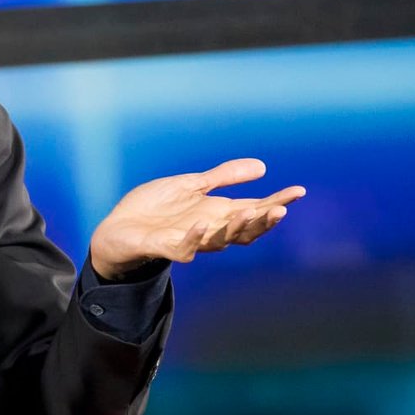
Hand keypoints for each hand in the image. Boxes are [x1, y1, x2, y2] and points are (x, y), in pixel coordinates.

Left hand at [89, 158, 304, 279]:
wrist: (116, 229)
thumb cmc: (153, 209)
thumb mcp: (191, 186)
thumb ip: (223, 177)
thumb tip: (262, 167)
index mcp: (216, 214)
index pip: (253, 209)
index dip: (275, 202)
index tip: (298, 191)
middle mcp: (207, 230)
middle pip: (243, 230)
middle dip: (262, 221)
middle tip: (281, 210)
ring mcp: (187, 240)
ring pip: (218, 241)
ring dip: (235, 228)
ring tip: (252, 212)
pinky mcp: (163, 247)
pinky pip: (182, 248)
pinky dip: (193, 238)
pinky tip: (202, 225)